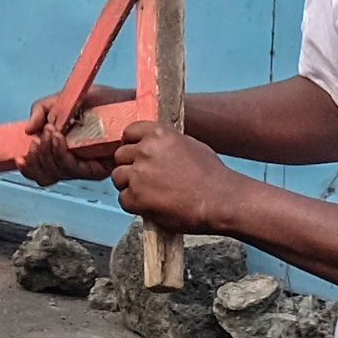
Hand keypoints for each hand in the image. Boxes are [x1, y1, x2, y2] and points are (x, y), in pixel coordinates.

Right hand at [18, 100, 143, 187]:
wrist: (131, 102)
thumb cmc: (103, 101)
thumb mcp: (66, 99)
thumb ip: (43, 109)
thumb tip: (27, 129)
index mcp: (64, 151)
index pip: (41, 171)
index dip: (28, 168)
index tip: (20, 157)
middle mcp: (74, 163)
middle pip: (45, 175)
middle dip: (37, 157)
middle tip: (39, 137)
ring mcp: (86, 167)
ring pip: (57, 172)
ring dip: (48, 152)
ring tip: (51, 131)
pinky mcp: (98, 169)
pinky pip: (73, 168)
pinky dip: (61, 153)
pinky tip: (59, 137)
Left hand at [104, 122, 247, 230]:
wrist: (220, 200)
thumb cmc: (212, 175)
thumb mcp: (190, 145)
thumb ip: (167, 143)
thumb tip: (155, 145)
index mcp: (158, 134)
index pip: (129, 132)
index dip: (131, 145)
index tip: (135, 155)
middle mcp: (145, 150)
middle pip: (120, 156)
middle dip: (130, 167)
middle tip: (144, 179)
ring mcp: (138, 174)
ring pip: (118, 177)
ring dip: (129, 186)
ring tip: (148, 193)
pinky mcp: (136, 197)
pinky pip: (123, 199)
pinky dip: (134, 204)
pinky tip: (151, 205)